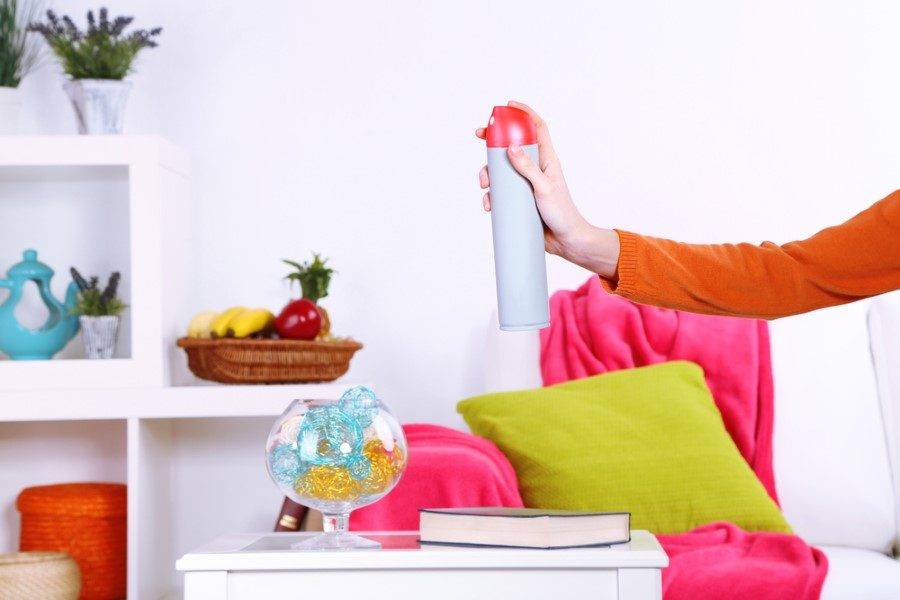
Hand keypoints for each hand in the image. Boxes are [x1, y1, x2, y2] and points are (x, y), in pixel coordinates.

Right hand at [476, 101, 619, 278]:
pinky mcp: (519, 200)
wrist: (566, 241)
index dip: (523, 113)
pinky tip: (488, 205)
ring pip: (501, 171)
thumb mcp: (544, 188)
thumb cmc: (562, 213)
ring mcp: (526, 184)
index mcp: (546, 159)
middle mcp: (535, 168)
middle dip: (493, 141)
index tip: (508, 105)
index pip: (537, 128)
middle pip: (512, 146)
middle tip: (479, 136)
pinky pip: (501, 193)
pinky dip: (491, 196)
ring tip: (484, 185)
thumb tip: (511, 147)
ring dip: (488, 174)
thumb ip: (528, 168)